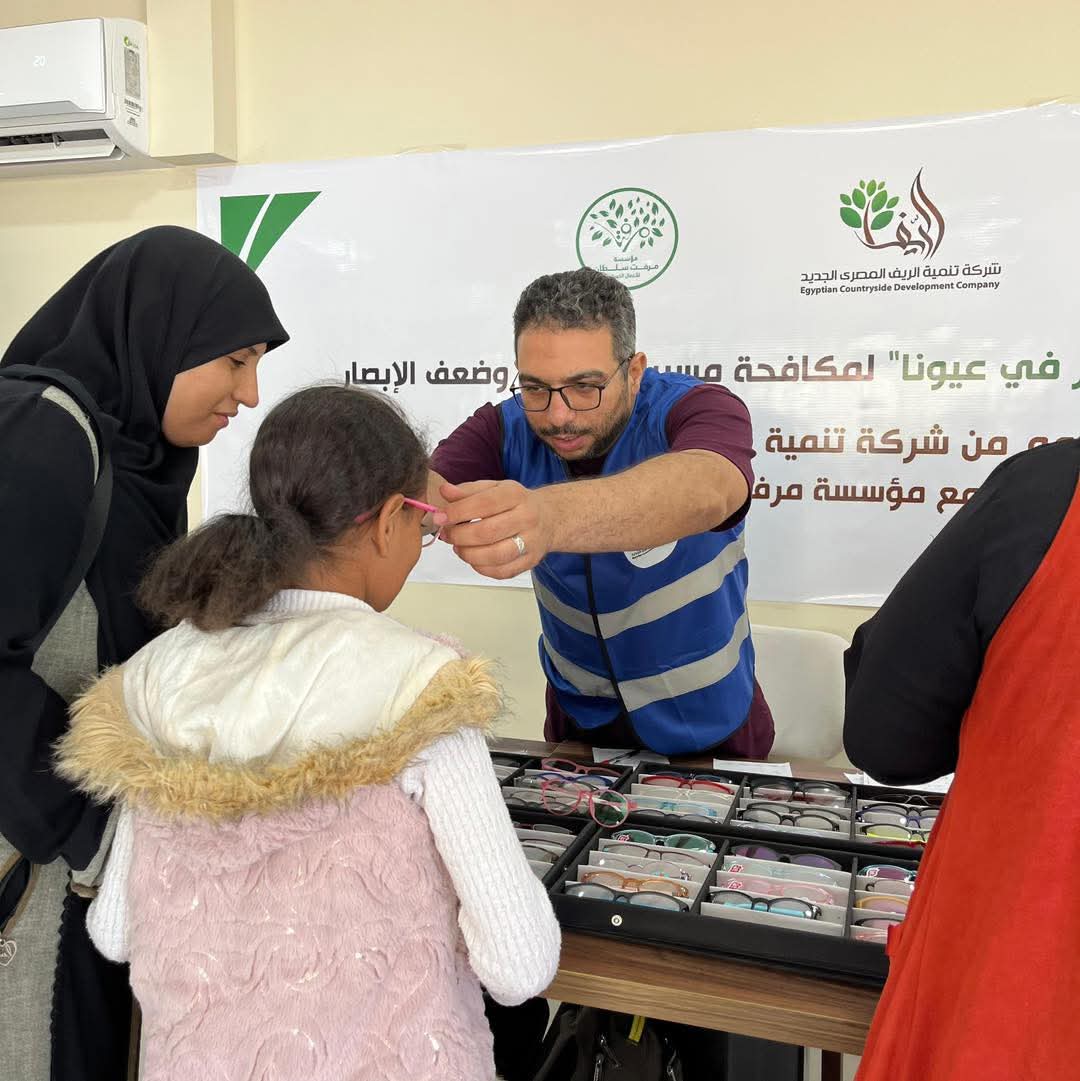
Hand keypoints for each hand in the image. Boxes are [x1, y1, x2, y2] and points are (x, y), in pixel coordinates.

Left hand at [434, 480, 551, 579]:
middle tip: (447, 535)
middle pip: (486, 532)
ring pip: (494, 555)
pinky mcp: (531, 561)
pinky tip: (475, 558)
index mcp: (515, 495)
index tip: (440, 517)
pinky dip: (482, 568)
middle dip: (459, 536)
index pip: (483, 504)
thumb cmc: (515, 503)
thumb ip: (468, 491)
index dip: (457, 512)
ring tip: (459, 547)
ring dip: (468, 554)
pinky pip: (502, 571)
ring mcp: (531, 542)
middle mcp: (527, 518)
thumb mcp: (494, 489)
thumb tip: (444, 491)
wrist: (549, 518)